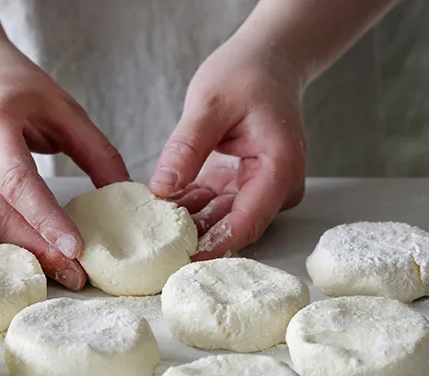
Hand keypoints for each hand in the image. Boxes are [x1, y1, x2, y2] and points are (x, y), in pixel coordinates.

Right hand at [0, 47, 128, 289]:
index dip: (46, 219)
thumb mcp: (63, 108)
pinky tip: (26, 267)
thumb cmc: (17, 89)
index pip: (17, 181)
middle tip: (77, 274)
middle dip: (37, 249)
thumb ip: (97, 150)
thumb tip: (128, 194)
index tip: (77, 248)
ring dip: (16, 259)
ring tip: (58, 276)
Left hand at [148, 33, 305, 260]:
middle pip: (235, 226)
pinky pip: (216, 204)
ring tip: (150, 229)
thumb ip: (186, 148)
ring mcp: (262, 187)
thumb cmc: (247, 73)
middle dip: (196, 239)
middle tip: (153, 251)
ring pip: (222, 218)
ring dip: (188, 224)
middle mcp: (277, 185)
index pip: (247, 221)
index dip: (213, 246)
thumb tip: (162, 190)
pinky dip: (190, 206)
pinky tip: (161, 208)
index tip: (180, 262)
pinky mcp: (245, 184)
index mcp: (278, 167)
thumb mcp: (209, 103)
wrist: (268, 60)